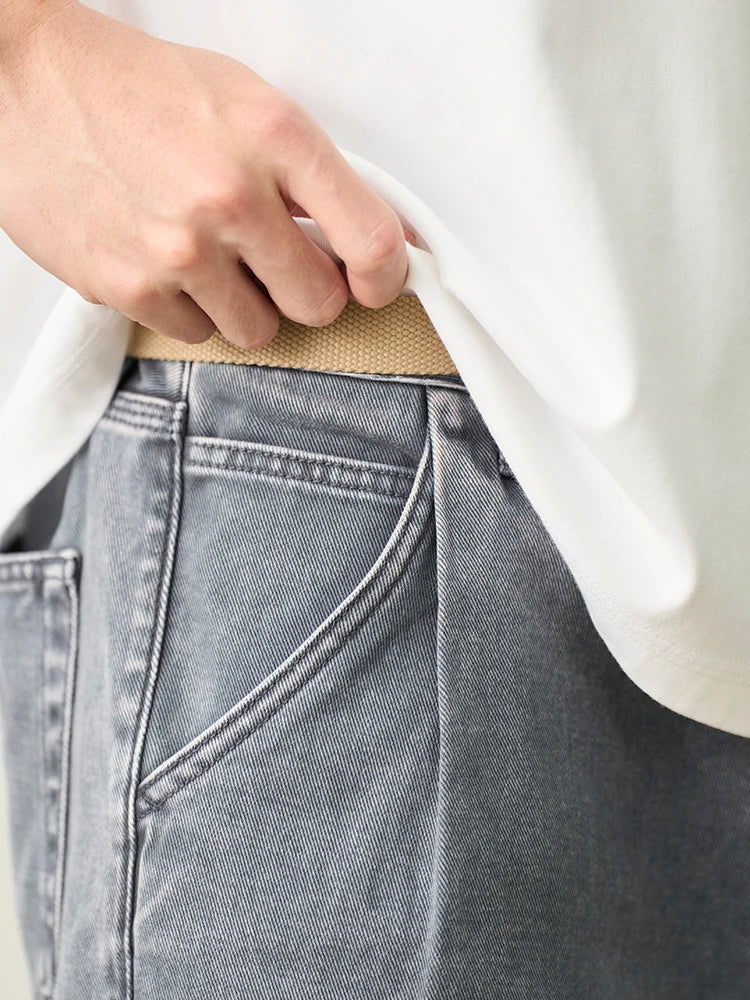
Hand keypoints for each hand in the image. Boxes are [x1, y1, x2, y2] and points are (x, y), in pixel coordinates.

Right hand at [0, 0, 413, 347]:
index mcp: (274, 136)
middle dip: (306, 291)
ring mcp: (178, 249)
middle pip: (319, 304)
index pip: (371, 242)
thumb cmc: (139, 90)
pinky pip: (197, 334)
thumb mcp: (243, 100)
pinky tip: (166, 263)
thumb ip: (311, 173)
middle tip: (278, 264)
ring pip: (259, 332)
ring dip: (247, 305)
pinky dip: (191, 310)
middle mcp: (230, 196)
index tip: (375, 282)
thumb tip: (378, 239)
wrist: (22, 86)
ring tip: (212, 256)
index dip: (385, 278)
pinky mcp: (130, 287)